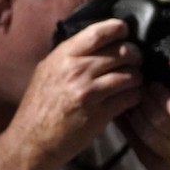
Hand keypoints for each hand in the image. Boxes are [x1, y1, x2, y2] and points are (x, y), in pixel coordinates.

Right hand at [6, 19, 142, 165]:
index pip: (97, 33)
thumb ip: (70, 55)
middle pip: (121, 52)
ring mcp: (88, 93)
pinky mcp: (99, 114)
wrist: (31, 140)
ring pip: (129, 75)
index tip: (125, 31)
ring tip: (134, 81)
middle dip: (135, 55)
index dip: (117, 28)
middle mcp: (76, 71)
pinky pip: (129, 98)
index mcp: (63, 57)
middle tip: (136, 60)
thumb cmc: (40, 105)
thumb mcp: (47, 71)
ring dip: (137, 77)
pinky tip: (130, 97)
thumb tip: (96, 40)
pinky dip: (135, 96)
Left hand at [118, 83, 169, 169]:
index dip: (163, 95)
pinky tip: (125, 118)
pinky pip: (140, 146)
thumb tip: (159, 76)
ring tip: (132, 103)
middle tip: (137, 90)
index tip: (153, 84)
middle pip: (161, 120)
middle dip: (145, 102)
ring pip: (149, 132)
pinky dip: (130, 129)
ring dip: (136, 115)